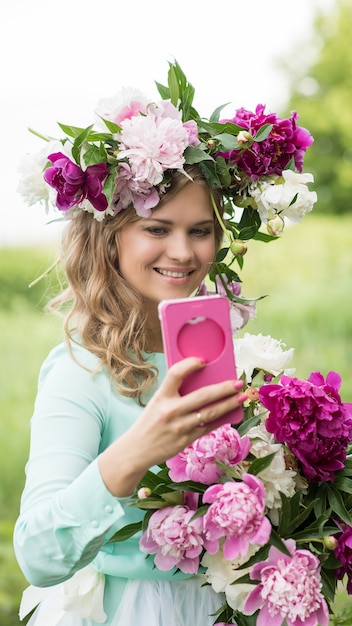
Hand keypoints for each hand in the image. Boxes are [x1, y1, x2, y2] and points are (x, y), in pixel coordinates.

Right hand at [99, 357, 246, 496]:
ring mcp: (180, 426)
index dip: (189, 364)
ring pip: (210, 413)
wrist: (136, 451)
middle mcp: (171, 410)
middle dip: (224, 388)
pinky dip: (221, 419)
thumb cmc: (149, 423)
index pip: (176, 374)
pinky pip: (208, 427)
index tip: (203, 360)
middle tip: (238, 382)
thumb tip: (203, 383)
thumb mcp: (156, 403)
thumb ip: (174, 394)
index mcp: (161, 397)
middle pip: (203, 395)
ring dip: (228, 404)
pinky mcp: (186, 440)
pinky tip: (230, 413)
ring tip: (240, 397)